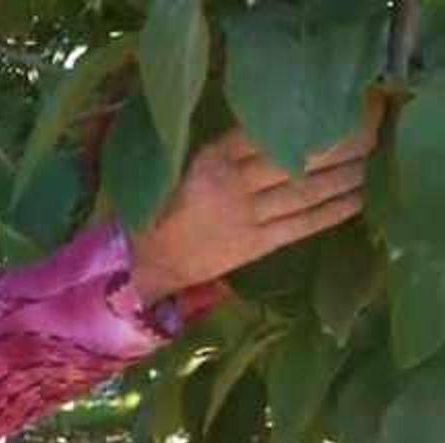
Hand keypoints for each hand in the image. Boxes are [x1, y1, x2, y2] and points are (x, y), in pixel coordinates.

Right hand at [130, 112, 380, 304]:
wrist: (144, 262)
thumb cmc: (159, 210)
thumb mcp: (178, 167)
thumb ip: (219, 149)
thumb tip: (267, 125)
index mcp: (210, 158)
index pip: (266, 132)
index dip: (304, 121)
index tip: (334, 107)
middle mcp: (232, 183)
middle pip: (296, 158)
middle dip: (339, 143)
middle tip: (371, 129)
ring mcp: (245, 215)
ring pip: (305, 190)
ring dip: (344, 174)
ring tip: (372, 159)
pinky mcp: (254, 244)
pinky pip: (302, 224)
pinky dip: (332, 211)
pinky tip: (358, 198)